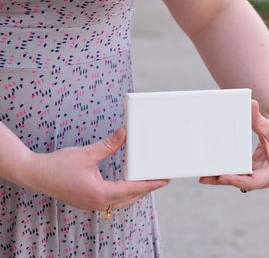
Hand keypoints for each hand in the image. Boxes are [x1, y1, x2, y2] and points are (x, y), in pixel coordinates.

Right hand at [21, 126, 169, 210]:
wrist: (35, 174)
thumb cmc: (58, 165)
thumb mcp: (87, 153)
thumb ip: (109, 144)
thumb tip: (125, 132)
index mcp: (100, 192)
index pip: (133, 189)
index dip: (151, 184)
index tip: (164, 180)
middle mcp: (98, 202)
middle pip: (130, 198)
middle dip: (147, 189)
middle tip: (160, 179)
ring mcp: (92, 205)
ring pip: (121, 203)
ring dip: (136, 193)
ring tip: (147, 183)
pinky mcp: (87, 202)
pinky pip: (112, 202)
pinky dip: (124, 195)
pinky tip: (127, 188)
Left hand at [199, 100, 268, 190]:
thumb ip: (259, 119)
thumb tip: (251, 103)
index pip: (254, 181)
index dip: (237, 180)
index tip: (222, 177)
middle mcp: (264, 177)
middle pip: (241, 183)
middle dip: (223, 180)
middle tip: (204, 178)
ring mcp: (258, 175)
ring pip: (237, 180)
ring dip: (220, 179)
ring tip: (202, 177)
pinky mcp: (252, 170)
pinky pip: (237, 174)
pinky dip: (225, 173)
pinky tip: (211, 171)